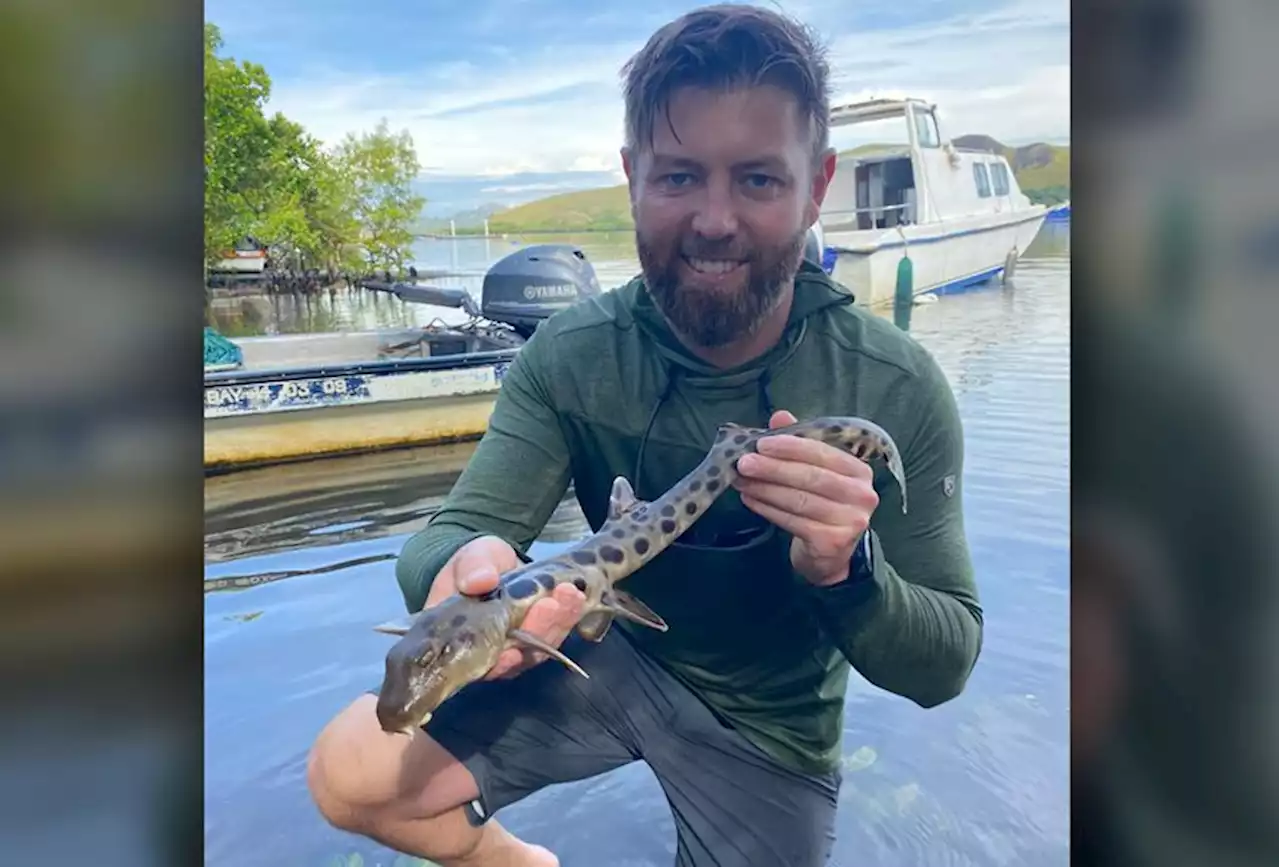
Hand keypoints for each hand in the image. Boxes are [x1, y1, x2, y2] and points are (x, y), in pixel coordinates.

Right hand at [425, 535, 585, 678]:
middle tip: (549, 606)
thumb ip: (471, 568)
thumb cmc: (475, 566)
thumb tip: (480, 581)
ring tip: (569, 594)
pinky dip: (567, 615)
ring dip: (557, 623)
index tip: (512, 650)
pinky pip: (556, 633)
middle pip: (516, 656)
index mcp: (462, 640)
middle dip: (536, 632)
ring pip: (540, 647)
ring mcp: (518, 645)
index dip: (498, 663)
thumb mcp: (470, 559)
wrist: (495, 565)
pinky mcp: (541, 635)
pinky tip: (575, 597)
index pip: (477, 663)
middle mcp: (491, 652)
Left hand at [734, 410, 878, 585]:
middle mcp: (862, 495)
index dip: (790, 447)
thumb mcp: (816, 471)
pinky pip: (793, 521)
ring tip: (740, 481)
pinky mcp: (832, 542)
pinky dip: (767, 509)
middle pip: (810, 477)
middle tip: (743, 462)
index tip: (761, 443)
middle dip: (773, 468)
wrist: (831, 555)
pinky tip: (749, 500)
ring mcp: (850, 521)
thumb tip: (779, 416)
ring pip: (799, 500)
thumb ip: (800, 444)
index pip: (822, 453)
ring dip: (764, 488)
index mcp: (859, 471)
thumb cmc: (822, 505)